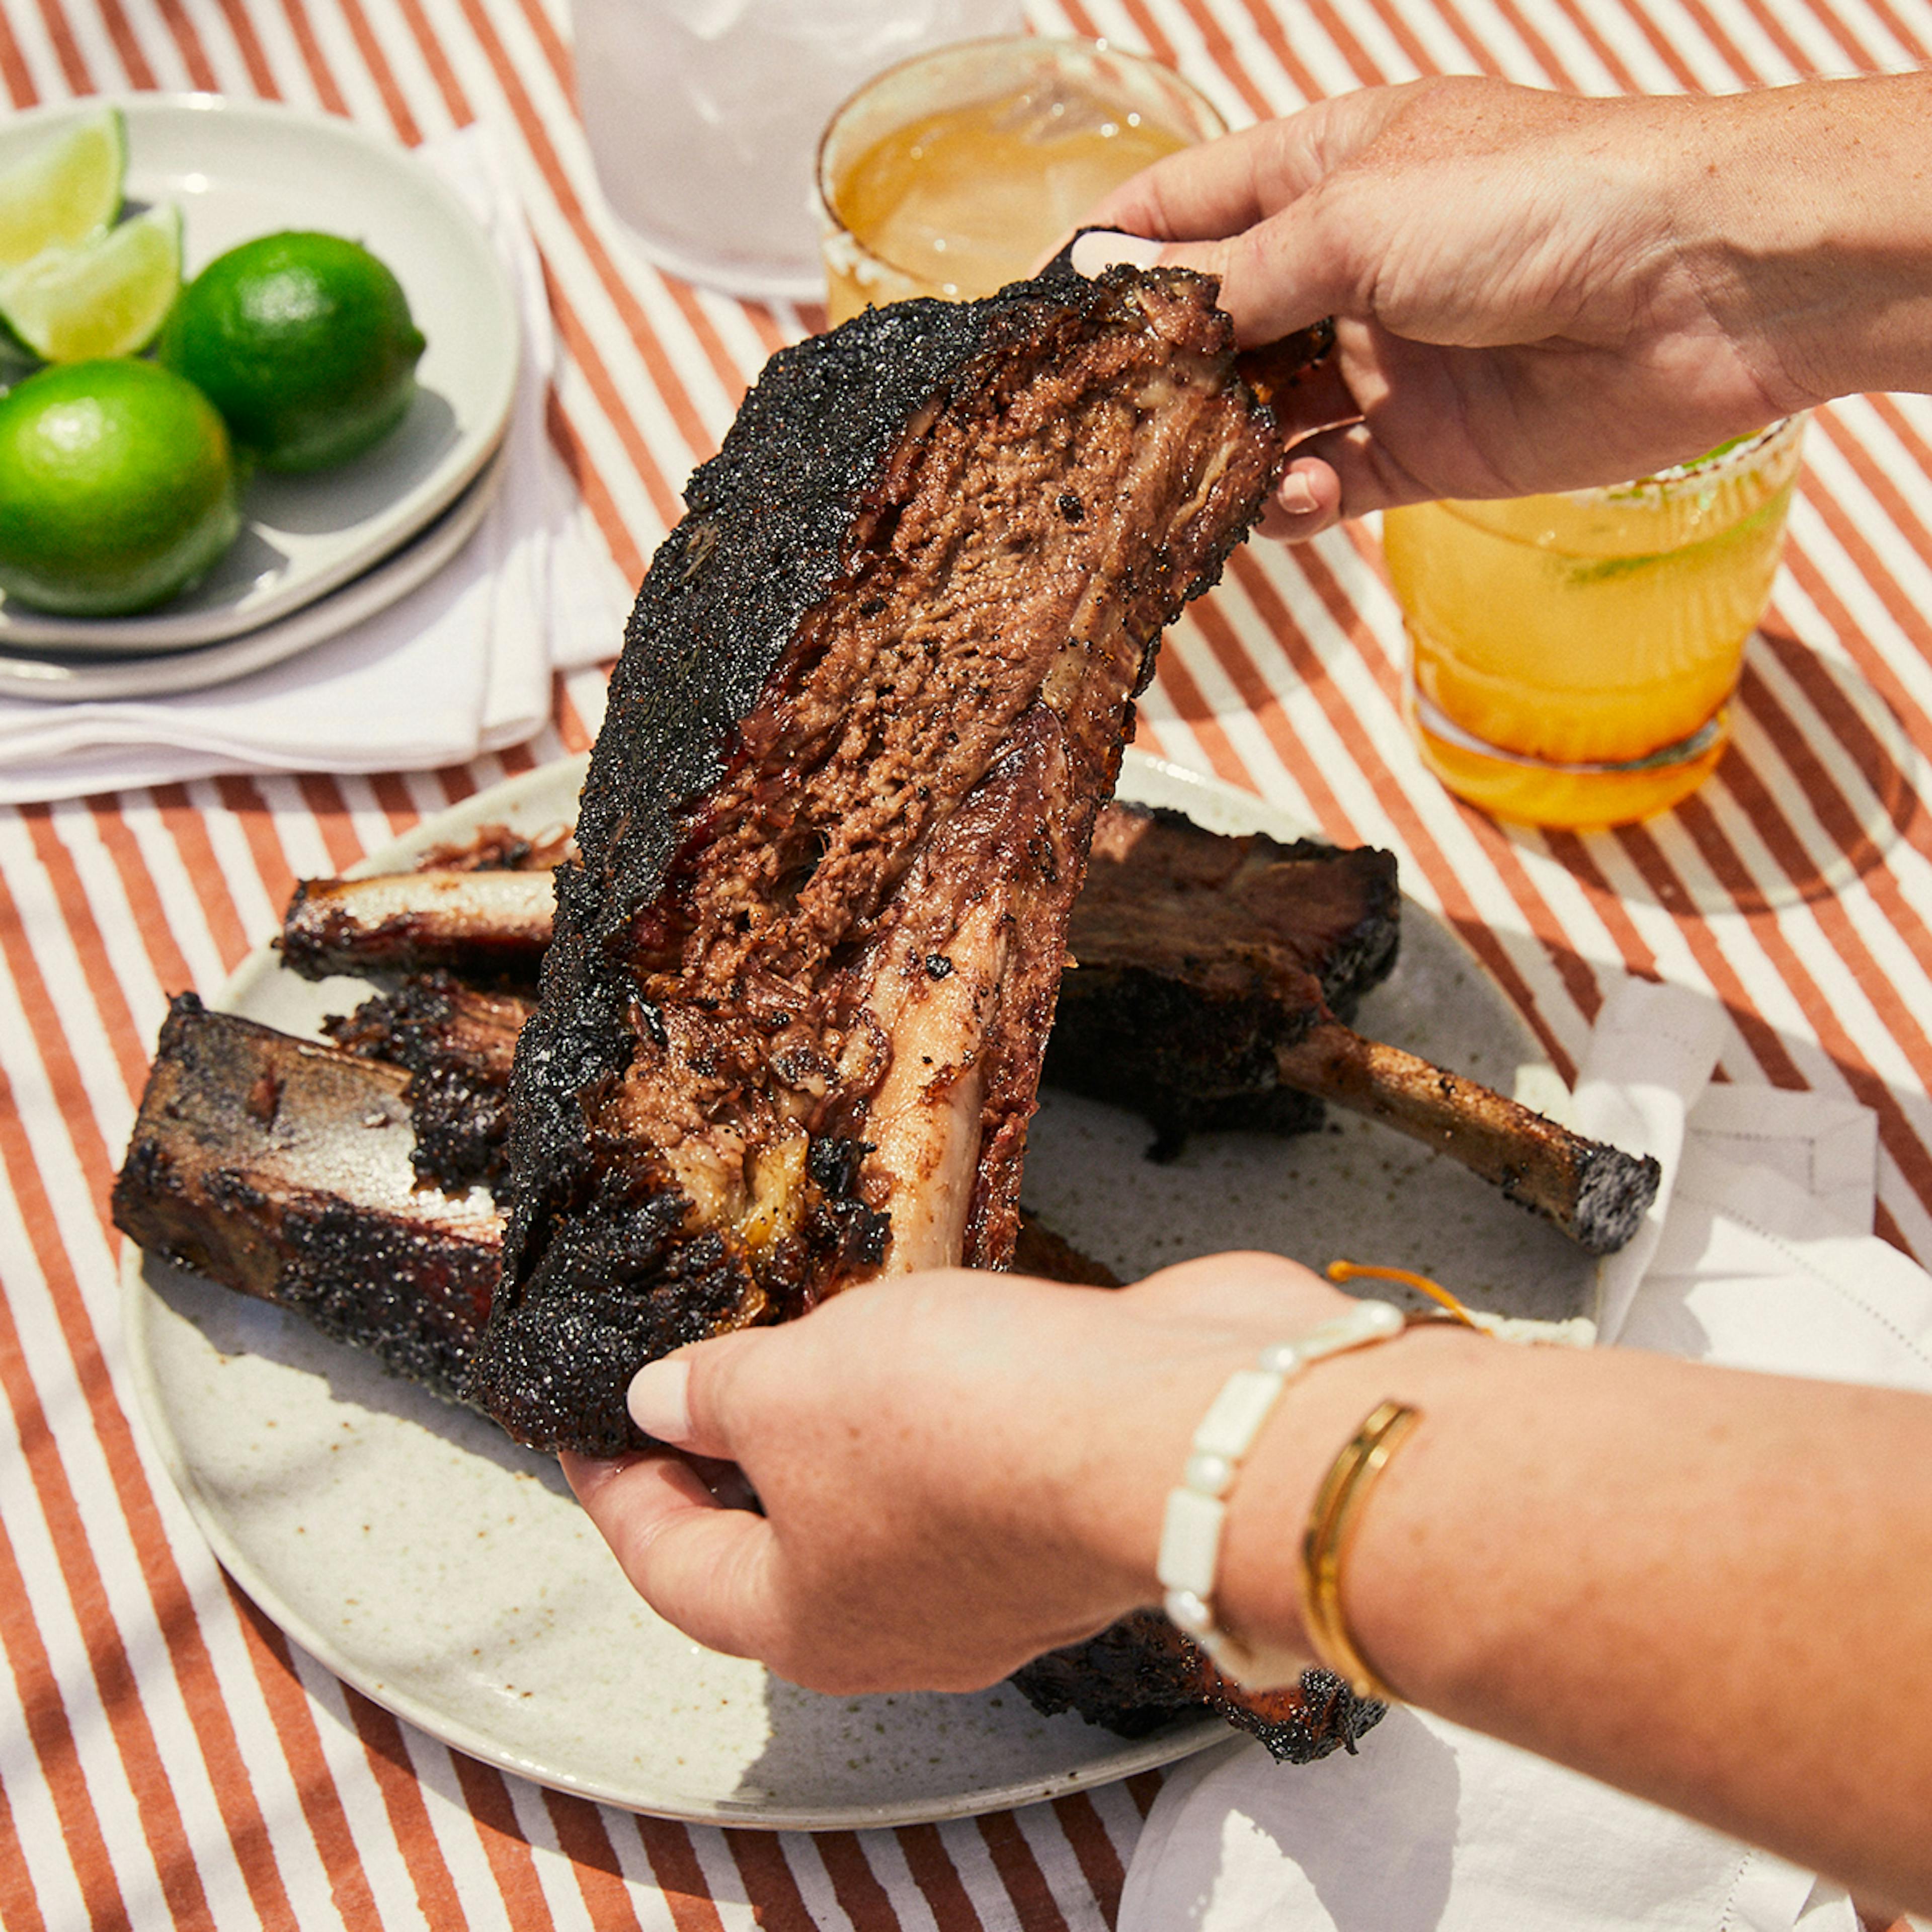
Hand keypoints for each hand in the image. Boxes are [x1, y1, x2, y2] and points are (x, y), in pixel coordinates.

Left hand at [563, 1252, 1356, 1693]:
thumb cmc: (975, 1425)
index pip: (671, 1567)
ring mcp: (996, 1574)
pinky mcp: (1066, 1507)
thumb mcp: (797, 1386)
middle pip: (777, 1554)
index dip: (615, 1490)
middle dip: (727, 1466)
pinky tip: (924, 1338)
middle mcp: (904, 1625)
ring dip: (833, 1431)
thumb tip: (665, 1404)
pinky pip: (966, 1462)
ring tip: (805, 1341)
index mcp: (811, 1621)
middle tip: (688, 1388)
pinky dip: (925, 1408)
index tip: (587, 1428)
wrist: (1184, 1426)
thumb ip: (720, 1394)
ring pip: (878, 1506)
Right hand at [1080, 75, 1926, 531]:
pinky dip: (1290, 500)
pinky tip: (1282, 500)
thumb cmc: (1536, 203)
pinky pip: (1325, 484)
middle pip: (1215, 329)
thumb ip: (1233, 276)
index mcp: (1325, 170)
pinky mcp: (1423, 448)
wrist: (1700, 289)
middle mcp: (1347, 267)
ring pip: (1261, 418)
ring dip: (1219, 452)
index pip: (1186, 206)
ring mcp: (1383, 362)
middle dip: (1158, 378)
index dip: (1115, 257)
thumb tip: (1126, 299)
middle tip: (1095, 433)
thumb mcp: (1353, 218)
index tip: (1047, 320)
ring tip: (1180, 480)